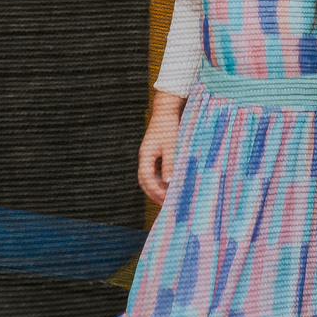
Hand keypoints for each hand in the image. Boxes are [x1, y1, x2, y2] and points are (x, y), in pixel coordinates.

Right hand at [139, 90, 186, 205]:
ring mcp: (149, 156)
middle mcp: (145, 157)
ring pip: (148, 178)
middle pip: (144, 181)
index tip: (166, 200)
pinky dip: (160, 181)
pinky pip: (154, 172)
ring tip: (169, 198)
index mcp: (145, 155)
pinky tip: (171, 185)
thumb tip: (169, 183)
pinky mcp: (155, 154)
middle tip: (167, 205)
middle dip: (153, 194)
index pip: (146, 179)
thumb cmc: (169, 126)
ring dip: (157, 189)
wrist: (167, 110)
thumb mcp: (171, 146)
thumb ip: (170, 164)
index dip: (155, 191)